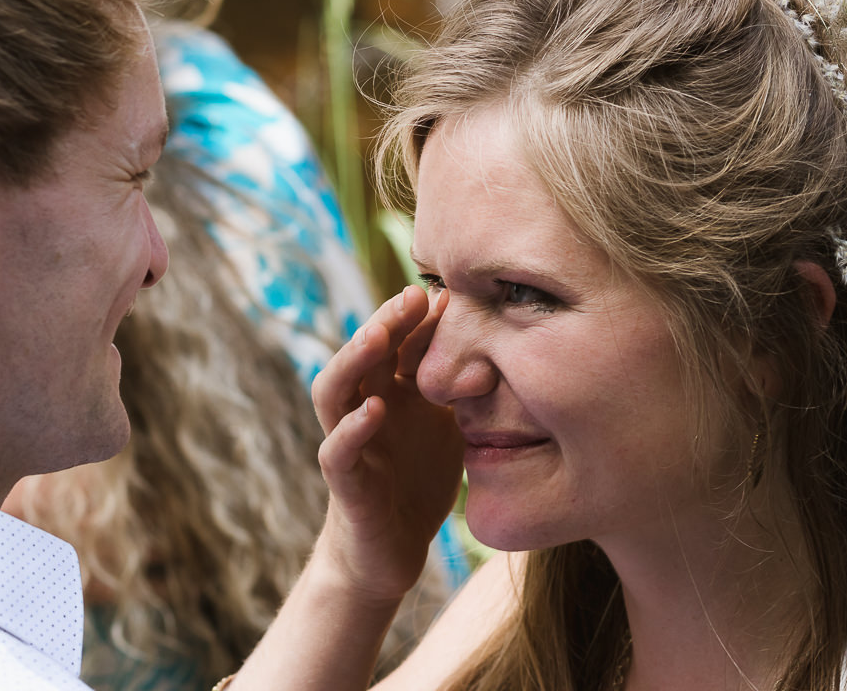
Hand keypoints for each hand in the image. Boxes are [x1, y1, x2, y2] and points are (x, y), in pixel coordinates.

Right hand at [312, 285, 463, 603]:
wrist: (390, 553)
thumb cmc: (419, 482)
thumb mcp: (452, 429)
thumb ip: (467, 393)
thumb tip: (512, 351)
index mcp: (391, 393)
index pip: (398, 344)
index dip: (419, 319)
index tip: (450, 292)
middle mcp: (364, 409)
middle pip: (364, 354)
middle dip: (386, 322)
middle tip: (413, 296)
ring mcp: (350, 443)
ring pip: (334, 391)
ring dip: (353, 359)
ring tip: (378, 336)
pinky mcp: (345, 484)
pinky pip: (337, 451)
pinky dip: (352, 428)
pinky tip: (375, 409)